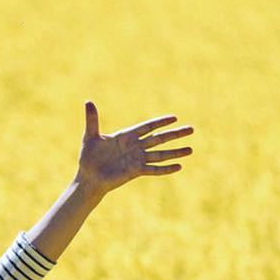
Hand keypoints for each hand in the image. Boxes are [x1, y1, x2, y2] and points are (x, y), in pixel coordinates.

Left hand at [74, 101, 193, 193]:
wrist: (88, 177)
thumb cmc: (89, 157)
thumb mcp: (91, 136)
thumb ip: (92, 120)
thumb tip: (88, 101)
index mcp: (127, 136)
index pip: (148, 127)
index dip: (161, 122)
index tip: (174, 118)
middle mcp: (135, 147)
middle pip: (159, 139)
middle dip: (175, 134)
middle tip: (191, 129)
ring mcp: (137, 160)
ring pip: (160, 154)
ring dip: (175, 152)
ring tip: (190, 149)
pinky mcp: (135, 171)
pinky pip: (154, 169)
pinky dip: (165, 169)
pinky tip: (178, 166)